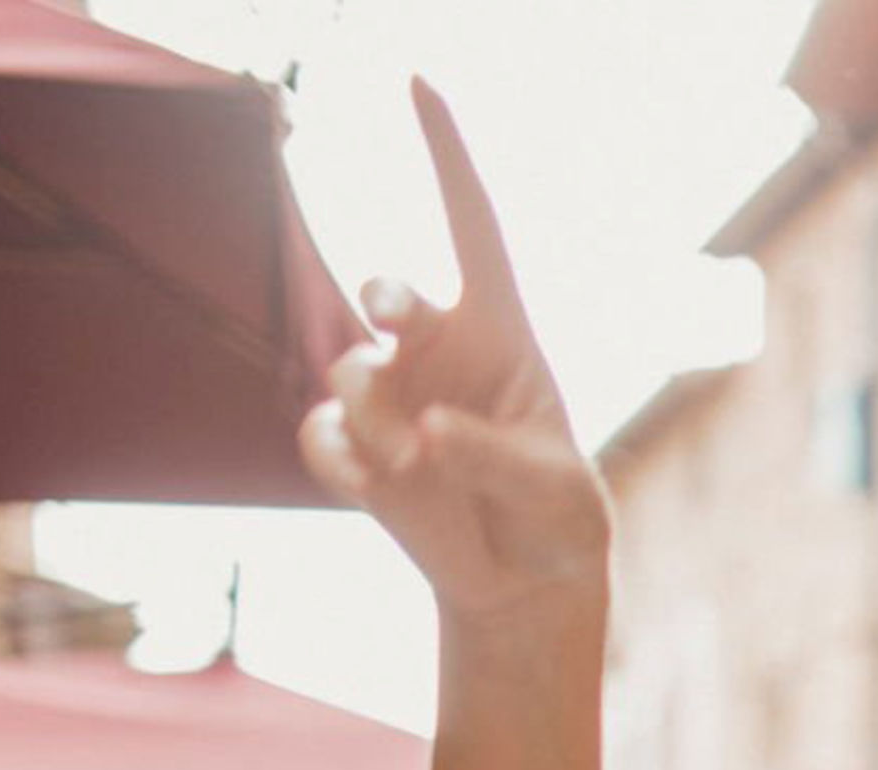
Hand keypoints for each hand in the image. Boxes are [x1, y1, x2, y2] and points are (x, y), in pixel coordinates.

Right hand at [299, 83, 610, 623]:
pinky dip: (348, 470)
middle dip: (386, 299)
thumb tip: (424, 433)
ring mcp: (386, 391)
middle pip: (387, 293)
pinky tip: (381, 495)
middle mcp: (434, 347)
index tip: (420, 82)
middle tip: (395, 314)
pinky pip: (322, 440)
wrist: (520, 580)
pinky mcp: (351, 446)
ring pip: (351, 378)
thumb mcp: (554, 493)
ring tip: (426, 474)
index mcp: (497, 330)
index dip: (445, 155)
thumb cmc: (555, 517)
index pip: (471, 224)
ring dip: (384, 429)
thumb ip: (497, 458)